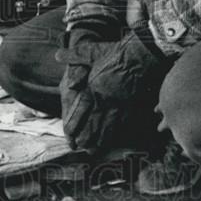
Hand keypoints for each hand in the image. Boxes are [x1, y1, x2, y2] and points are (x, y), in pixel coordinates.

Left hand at [56, 29, 167, 150]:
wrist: (142, 56)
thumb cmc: (117, 52)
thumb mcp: (92, 50)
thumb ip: (74, 55)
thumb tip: (57, 56)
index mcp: (93, 89)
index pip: (79, 114)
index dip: (73, 128)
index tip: (68, 137)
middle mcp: (104, 101)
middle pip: (91, 126)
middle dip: (83, 139)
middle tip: (77, 147)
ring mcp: (118, 106)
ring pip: (105, 129)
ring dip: (97, 141)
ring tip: (91, 150)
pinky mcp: (130, 107)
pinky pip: (120, 125)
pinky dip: (113, 135)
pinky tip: (109, 140)